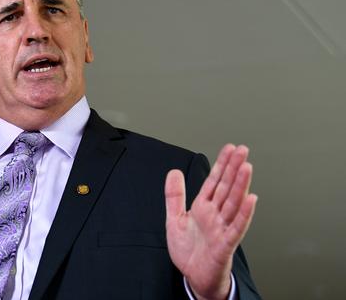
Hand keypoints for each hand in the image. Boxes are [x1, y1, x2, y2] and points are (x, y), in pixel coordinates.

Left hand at [164, 144, 256, 299]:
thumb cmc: (189, 251)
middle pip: (226, 187)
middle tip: (242, 150)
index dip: (222, 164)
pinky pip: (237, 227)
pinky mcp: (226, 243)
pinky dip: (244, 213)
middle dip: (234, 168)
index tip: (229, 149)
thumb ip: (174, 196)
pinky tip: (251, 199)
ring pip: (233, 203)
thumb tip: (174, 172)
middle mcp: (215, 215)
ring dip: (241, 185)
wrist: (193, 276)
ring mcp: (222, 228)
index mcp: (204, 207)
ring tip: (247, 167)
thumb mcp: (175, 219)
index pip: (214, 181)